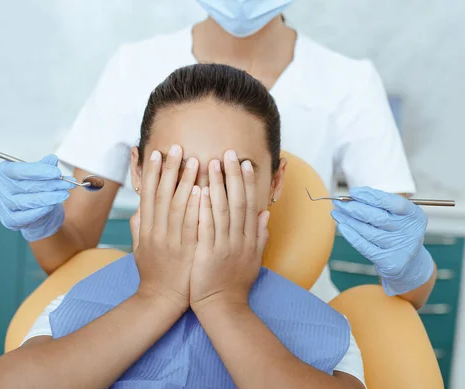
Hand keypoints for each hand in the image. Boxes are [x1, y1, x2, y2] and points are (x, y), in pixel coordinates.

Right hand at [0, 155, 76, 241]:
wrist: (31, 210)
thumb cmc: (33, 187)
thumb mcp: (39, 173)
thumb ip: (44, 166)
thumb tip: (52, 159)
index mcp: (4, 172)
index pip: (20, 170)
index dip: (40, 171)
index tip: (56, 172)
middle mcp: (0, 188)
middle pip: (28, 186)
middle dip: (51, 184)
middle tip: (68, 183)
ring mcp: (4, 205)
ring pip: (29, 201)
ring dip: (50, 197)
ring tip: (64, 194)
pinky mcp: (10, 220)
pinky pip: (27, 215)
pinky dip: (41, 210)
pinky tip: (52, 205)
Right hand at [132, 145, 199, 311]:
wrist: (161, 299)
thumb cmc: (152, 271)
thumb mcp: (140, 247)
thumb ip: (139, 226)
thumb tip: (140, 207)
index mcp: (145, 227)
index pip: (147, 193)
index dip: (151, 172)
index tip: (156, 152)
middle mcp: (155, 230)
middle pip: (161, 193)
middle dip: (168, 168)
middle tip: (176, 146)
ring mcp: (170, 240)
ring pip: (177, 205)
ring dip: (184, 181)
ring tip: (193, 160)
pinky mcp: (185, 250)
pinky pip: (190, 224)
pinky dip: (195, 206)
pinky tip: (200, 189)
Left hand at [190, 150, 269, 312]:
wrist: (223, 307)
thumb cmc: (235, 283)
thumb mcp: (254, 259)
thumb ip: (260, 235)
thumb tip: (266, 213)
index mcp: (249, 239)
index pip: (250, 204)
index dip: (247, 182)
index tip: (244, 163)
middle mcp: (239, 239)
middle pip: (238, 201)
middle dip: (233, 175)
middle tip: (228, 153)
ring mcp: (224, 246)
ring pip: (222, 209)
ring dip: (217, 184)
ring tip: (211, 163)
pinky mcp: (207, 254)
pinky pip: (206, 226)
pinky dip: (203, 207)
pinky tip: (198, 190)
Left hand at [331, 186, 433, 294]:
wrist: (409, 263)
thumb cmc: (398, 231)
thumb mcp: (397, 216)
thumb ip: (380, 204)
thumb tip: (355, 195)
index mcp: (415, 216)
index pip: (393, 202)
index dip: (372, 196)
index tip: (353, 192)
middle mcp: (410, 232)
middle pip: (378, 217)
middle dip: (354, 207)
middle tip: (338, 202)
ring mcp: (399, 248)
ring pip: (368, 231)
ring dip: (348, 220)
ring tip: (336, 213)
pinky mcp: (388, 262)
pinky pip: (364, 246)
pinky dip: (351, 235)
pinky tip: (341, 226)